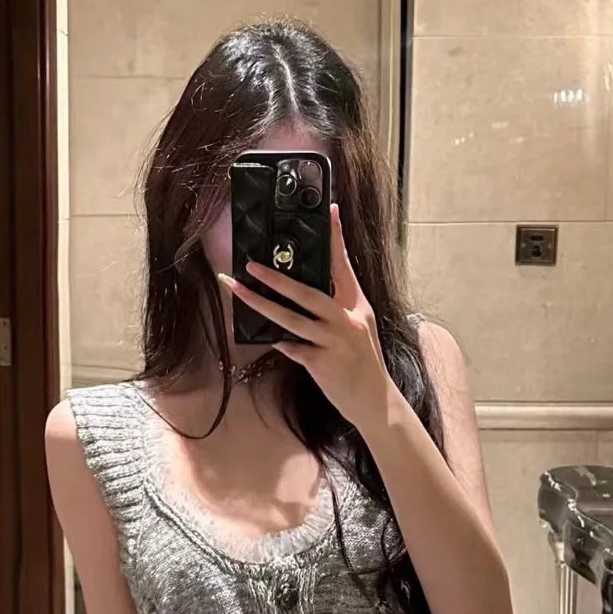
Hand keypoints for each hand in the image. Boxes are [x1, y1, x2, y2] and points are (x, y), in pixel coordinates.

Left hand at [217, 203, 394, 433]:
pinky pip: (292, 348)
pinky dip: (281, 343)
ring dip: (261, 305)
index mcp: (357, 307)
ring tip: (238, 291)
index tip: (330, 211)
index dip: (336, 239)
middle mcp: (346, 321)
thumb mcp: (359, 330)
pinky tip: (268, 338)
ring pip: (291, 319)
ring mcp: (333, 342)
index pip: (344, 266)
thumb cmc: (363, 364)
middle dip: (277, 279)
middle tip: (252, 265)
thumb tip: (307, 295)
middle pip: (307, 292)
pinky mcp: (322, 363)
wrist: (374, 401)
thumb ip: (338, 311)